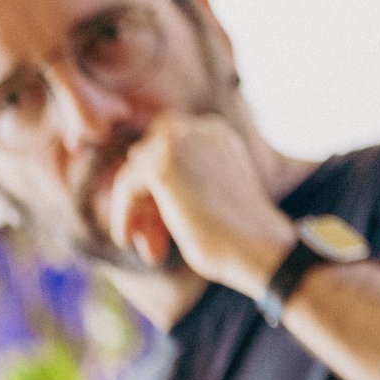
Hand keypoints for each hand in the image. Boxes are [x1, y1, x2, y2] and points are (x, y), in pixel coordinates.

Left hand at [106, 112, 296, 297]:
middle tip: (150, 240)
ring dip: (136, 209)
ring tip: (148, 249)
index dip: (160, 189)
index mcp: (218, 135)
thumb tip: (142, 193)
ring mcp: (182, 142)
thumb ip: (185, 183)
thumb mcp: (212, 197)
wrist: (257, 245)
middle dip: (146, 197)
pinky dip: (123, 213)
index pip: (171, 149)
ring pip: (135, 170)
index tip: (160, 228)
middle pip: (150, 155)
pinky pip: (125, 185)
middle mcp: (202, 130)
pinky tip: (128, 240)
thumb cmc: (240, 235)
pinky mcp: (161, 164)